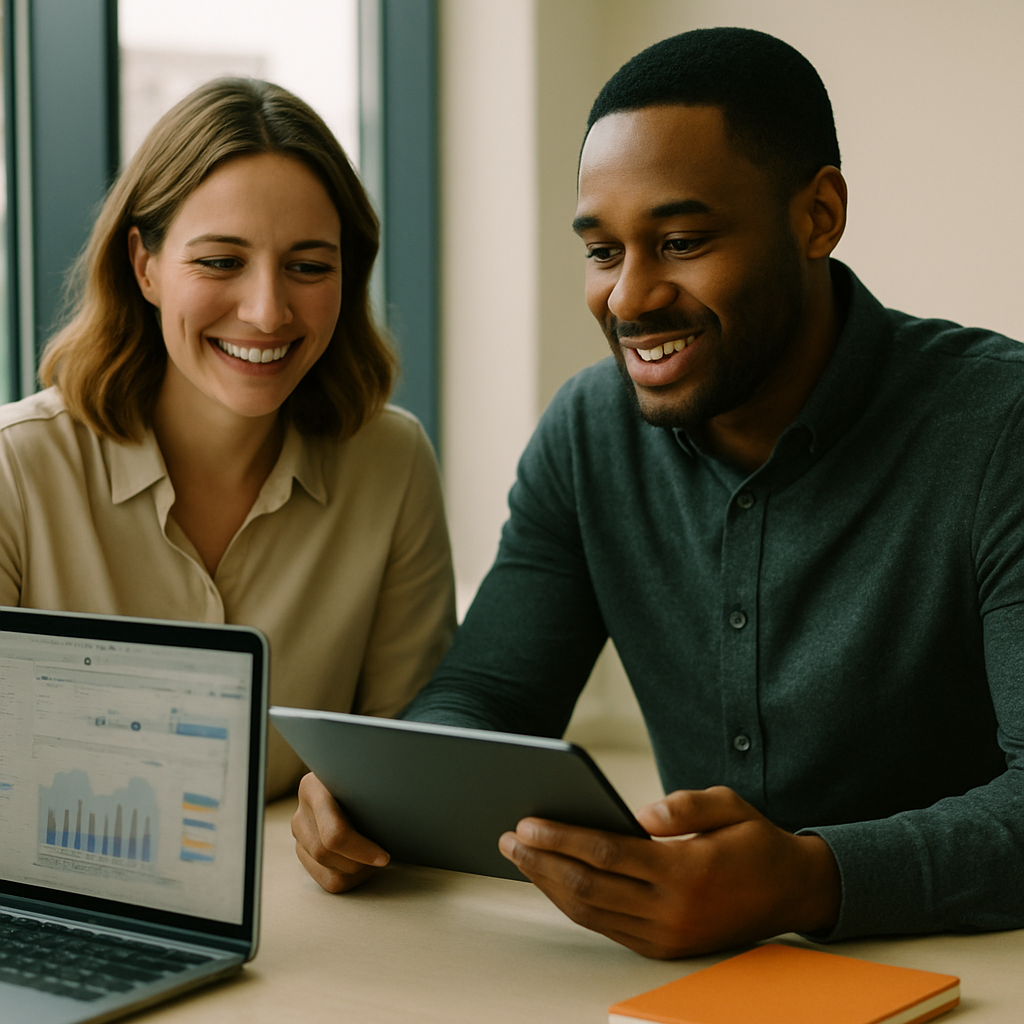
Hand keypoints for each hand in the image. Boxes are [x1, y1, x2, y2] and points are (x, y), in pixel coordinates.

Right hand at [291, 772, 389, 891]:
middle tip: (384, 857)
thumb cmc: (365, 780)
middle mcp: (301, 813)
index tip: (385, 857)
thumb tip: (403, 804)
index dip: (362, 849)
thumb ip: (373, 789)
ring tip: (374, 858)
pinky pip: (326, 881)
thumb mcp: (366, 778)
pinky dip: (350, 879)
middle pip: (327, 854)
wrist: (350, 782)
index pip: (334, 833)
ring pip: (327, 872)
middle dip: (360, 862)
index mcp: (313, 788)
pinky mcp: (304, 852)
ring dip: (356, 872)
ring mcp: (300, 835)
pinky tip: (364, 865)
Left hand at [498, 785, 839, 958]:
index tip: (526, 822)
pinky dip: (572, 904)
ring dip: (547, 884)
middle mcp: (672, 911)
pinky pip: (604, 927)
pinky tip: (552, 880)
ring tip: (519, 856)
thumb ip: (686, 806)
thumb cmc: (755, 840)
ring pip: (590, 912)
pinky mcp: (663, 948)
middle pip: (587, 886)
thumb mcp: (730, 806)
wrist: (793, 893)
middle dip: (541, 861)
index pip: (606, 854)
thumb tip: (641, 813)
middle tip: (507, 837)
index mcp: (686, 872)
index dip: (561, 838)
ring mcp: (666, 935)